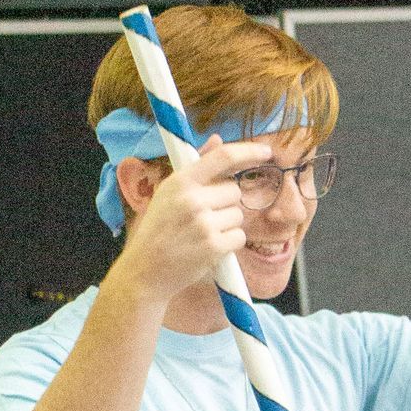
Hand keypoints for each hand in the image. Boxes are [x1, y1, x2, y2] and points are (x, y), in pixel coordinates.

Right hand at [116, 135, 270, 302]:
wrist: (144, 270)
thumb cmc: (158, 229)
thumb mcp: (168, 192)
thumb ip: (197, 166)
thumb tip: (218, 140)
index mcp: (180, 181)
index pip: (223, 156)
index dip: (249, 151)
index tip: (265, 152)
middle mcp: (192, 199)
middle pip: (234, 190)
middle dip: (226, 203)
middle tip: (203, 217)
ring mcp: (203, 224)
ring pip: (238, 215)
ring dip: (227, 225)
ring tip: (201, 234)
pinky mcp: (213, 246)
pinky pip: (239, 237)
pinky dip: (229, 243)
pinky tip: (208, 248)